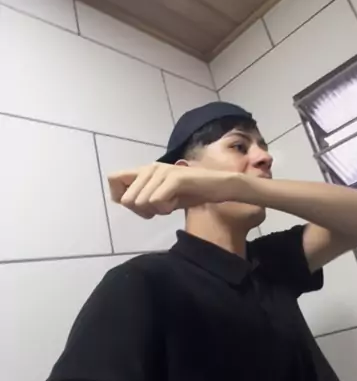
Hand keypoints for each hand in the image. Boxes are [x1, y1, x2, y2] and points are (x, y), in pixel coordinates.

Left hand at [108, 163, 239, 218]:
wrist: (220, 186)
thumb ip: (144, 196)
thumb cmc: (192, 192)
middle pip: (126, 199)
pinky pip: (156, 201)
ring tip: (172, 203)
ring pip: (141, 202)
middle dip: (142, 211)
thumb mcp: (163, 196)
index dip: (120, 198)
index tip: (138, 206)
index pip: (113, 179)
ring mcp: (162, 172)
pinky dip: (166, 209)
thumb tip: (124, 201)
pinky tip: (177, 203)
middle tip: (160, 208)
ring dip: (156, 211)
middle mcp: (150, 168)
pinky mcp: (175, 178)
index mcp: (145, 170)